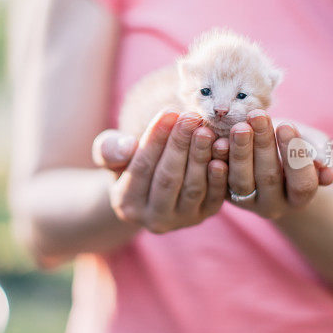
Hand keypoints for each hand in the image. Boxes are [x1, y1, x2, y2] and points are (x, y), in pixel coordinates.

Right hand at [93, 111, 227, 233]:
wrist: (150, 187)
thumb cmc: (128, 163)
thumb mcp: (110, 154)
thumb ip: (110, 149)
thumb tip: (128, 145)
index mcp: (126, 204)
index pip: (141, 168)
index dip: (156, 139)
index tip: (168, 111)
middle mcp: (153, 219)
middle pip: (168, 179)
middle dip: (180, 145)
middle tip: (191, 117)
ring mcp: (181, 220)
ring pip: (192, 188)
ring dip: (200, 157)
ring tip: (205, 130)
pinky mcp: (204, 216)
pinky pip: (214, 197)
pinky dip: (219, 175)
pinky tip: (222, 151)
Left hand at [225, 110, 332, 218]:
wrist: (269, 155)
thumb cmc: (296, 148)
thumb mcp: (312, 147)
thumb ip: (320, 155)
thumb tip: (325, 170)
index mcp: (298, 199)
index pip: (302, 183)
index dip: (295, 156)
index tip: (287, 125)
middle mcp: (272, 205)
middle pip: (269, 178)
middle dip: (263, 145)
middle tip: (258, 116)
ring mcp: (245, 202)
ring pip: (241, 181)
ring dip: (239, 152)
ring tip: (239, 126)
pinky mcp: (222, 194)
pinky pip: (218, 179)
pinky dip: (216, 159)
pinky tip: (217, 140)